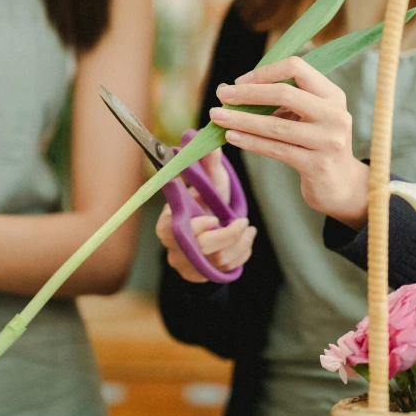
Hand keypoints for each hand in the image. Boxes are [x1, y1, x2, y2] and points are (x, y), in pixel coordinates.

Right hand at [156, 147, 256, 282]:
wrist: (210, 232)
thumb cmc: (206, 204)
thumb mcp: (209, 186)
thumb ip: (208, 166)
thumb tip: (209, 140)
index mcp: (168, 224)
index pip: (170, 230)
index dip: (193, 227)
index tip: (212, 218)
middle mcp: (176, 248)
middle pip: (199, 248)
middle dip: (225, 236)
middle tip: (241, 222)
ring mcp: (191, 265)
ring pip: (218, 259)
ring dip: (239, 242)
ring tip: (247, 227)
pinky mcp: (206, 275)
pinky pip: (229, 268)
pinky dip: (243, 252)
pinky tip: (246, 237)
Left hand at [209, 56, 368, 229]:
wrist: (340, 186)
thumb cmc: (316, 145)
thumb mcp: (308, 117)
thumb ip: (282, 102)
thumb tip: (234, 90)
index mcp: (332, 94)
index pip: (297, 68)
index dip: (265, 72)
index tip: (239, 82)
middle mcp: (335, 114)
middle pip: (284, 93)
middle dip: (248, 94)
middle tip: (222, 96)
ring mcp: (328, 141)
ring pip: (275, 125)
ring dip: (242, 119)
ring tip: (217, 117)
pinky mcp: (317, 165)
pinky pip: (275, 149)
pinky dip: (250, 141)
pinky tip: (232, 136)